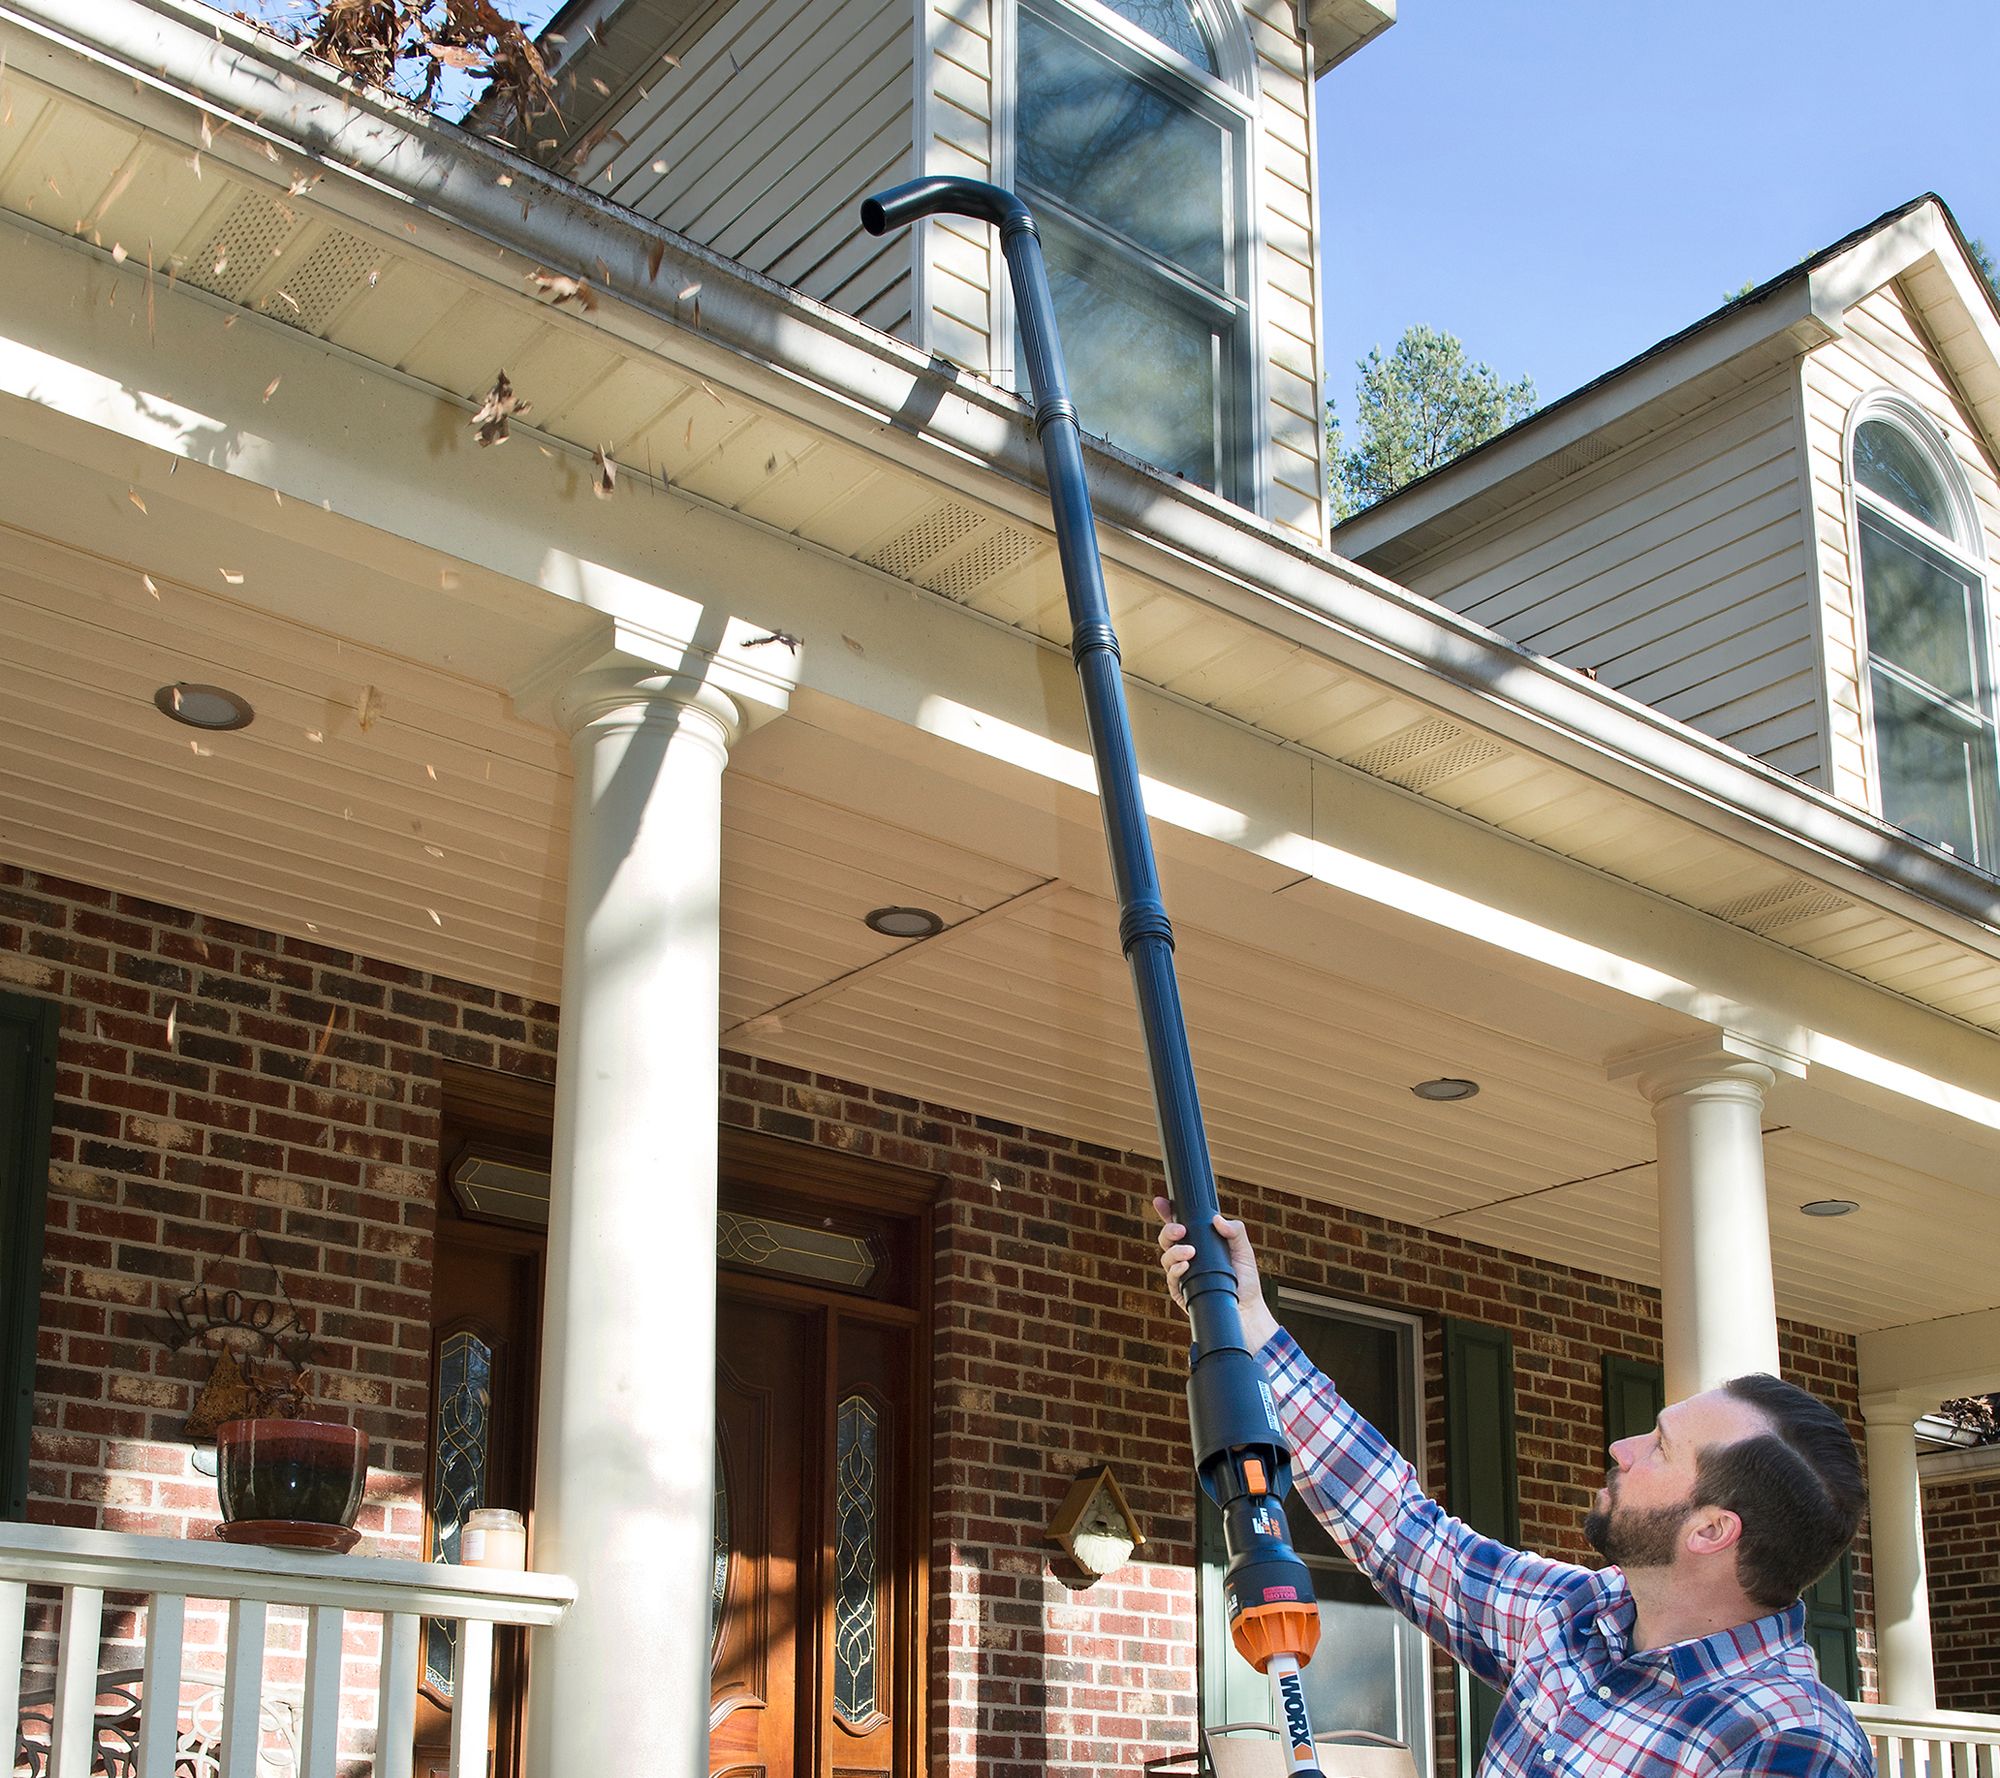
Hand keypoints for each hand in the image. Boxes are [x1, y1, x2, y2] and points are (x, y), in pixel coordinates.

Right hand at [1152, 1196, 1278, 1350]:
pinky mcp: (1181, 1292)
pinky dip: (1176, 1269)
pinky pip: (1170, 1278)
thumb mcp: (1244, 1251)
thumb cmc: (1245, 1281)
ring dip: (1175, 1251)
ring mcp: (1182, 1274)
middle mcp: (1187, 1257)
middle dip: (1168, 1230)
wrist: (1247, 1311)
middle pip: (1167, 1239)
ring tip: (1190, 1252)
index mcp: (1200, 1244)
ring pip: (1166, 1257)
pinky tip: (1186, 1266)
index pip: (1180, 1225)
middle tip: (1181, 1230)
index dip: (1168, 1212)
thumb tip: (1217, 1219)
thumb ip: (1235, 1231)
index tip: (1161, 1202)